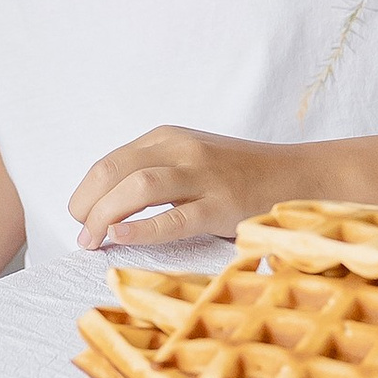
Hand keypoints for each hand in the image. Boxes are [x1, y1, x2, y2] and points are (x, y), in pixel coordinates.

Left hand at [69, 129, 300, 250]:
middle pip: (115, 170)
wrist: (298, 175)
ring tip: (93, 241)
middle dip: (86, 204)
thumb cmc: (239, 175)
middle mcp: (181, 149)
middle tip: (81, 234)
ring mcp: (203, 176)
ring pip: (138, 187)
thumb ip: (154, 170)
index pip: (110, 161)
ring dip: (105, 215)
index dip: (85, 191)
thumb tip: (103, 205)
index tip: (79, 218)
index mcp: (167, 137)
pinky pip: (174, 218)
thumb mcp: (191, 159)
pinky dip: (141, 228)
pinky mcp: (221, 205)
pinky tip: (120, 237)